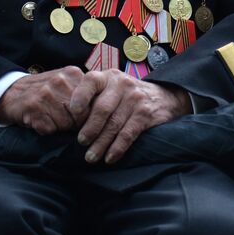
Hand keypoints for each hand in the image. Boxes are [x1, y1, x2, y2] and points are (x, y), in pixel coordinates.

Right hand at [0, 67, 86, 134]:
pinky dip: (47, 130)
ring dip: (61, 127)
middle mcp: (59, 81)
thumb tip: (105, 113)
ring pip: (67, 124)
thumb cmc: (46, 92)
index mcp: (73, 73)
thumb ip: (86, 92)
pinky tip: (41, 121)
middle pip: (82, 114)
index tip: (82, 117)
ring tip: (51, 118)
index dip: (89, 114)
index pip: (94, 102)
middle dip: (76, 123)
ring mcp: (45, 94)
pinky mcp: (33, 108)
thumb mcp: (67, 83)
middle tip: (65, 120)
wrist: (12, 92)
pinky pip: (50, 129)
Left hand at [67, 70, 189, 163]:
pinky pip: (128, 134)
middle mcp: (122, 84)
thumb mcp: (111, 88)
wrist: (165, 97)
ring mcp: (135, 98)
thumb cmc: (127, 96)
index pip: (90, 81)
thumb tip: (68, 121)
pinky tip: (110, 157)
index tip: (72, 112)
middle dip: (89, 129)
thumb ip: (94, 97)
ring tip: (91, 156)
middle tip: (81, 142)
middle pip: (102, 109)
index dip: (79, 96)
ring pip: (114, 124)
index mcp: (108, 77)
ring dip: (101, 144)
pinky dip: (117, 148)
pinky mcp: (145, 114)